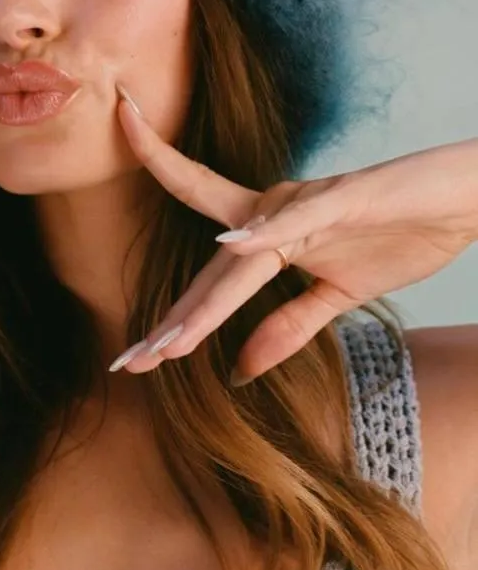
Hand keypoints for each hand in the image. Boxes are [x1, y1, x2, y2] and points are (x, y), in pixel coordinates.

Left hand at [112, 88, 477, 382]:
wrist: (456, 200)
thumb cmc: (395, 236)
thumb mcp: (337, 296)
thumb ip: (286, 326)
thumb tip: (237, 371)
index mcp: (268, 235)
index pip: (208, 277)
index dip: (171, 310)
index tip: (131, 356)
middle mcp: (271, 213)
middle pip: (210, 275)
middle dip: (170, 321)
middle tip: (125, 365)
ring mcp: (303, 205)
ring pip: (242, 260)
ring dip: (205, 303)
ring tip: (166, 344)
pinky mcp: (342, 197)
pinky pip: (299, 218)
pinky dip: (267, 232)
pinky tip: (233, 245)